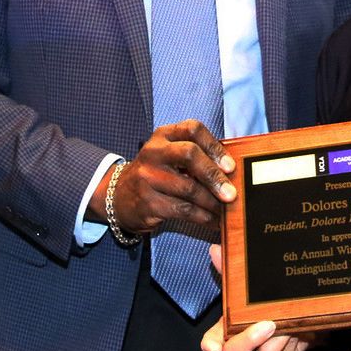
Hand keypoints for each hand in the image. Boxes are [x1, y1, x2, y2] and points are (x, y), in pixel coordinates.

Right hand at [93, 120, 235, 233]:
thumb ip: (196, 155)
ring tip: (226, 210)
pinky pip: (183, 210)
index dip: (215, 147)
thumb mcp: (169, 155)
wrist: (118, 196)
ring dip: (212, 202)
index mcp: (163, 135)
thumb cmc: (155, 174)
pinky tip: (214, 221)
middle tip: (231, 193)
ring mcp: (148, 177)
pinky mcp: (148, 202)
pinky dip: (203, 217)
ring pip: (189, 188)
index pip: (192, 129)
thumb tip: (233, 171)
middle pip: (189, 155)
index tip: (230, 166)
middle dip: (214, 175)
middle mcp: (153, 152)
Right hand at [200, 245, 312, 350]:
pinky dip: (294, 339)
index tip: (213, 348)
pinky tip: (299, 328)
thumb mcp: (248, 284)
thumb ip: (230, 270)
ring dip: (280, 338)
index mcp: (229, 327)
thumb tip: (216, 250)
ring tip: (290, 321)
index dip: (210, 344)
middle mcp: (243, 344)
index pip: (213, 339)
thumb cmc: (265, 298)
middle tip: (268, 325)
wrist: (300, 310)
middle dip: (249, 340)